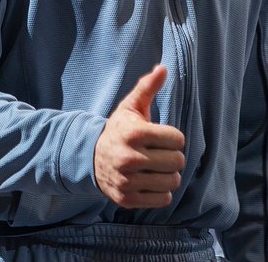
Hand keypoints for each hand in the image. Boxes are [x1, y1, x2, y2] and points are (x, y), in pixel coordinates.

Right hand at [94, 65, 185, 208]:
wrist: (90, 157)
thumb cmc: (118, 130)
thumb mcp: (130, 107)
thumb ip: (147, 88)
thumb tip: (163, 68)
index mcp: (134, 133)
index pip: (177, 139)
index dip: (173, 138)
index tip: (162, 138)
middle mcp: (129, 158)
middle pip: (177, 161)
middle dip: (173, 156)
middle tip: (161, 154)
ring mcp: (127, 181)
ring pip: (172, 182)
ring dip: (169, 175)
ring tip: (157, 168)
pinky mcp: (127, 199)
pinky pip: (163, 200)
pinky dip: (162, 192)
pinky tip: (152, 182)